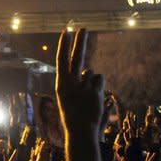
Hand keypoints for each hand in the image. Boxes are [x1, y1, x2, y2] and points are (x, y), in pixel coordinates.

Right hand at [56, 29, 104, 160]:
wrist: (81, 133)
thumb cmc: (75, 118)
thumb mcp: (72, 100)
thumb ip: (80, 83)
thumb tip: (90, 71)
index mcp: (61, 86)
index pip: (61, 61)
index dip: (64, 46)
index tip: (65, 32)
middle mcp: (69, 84)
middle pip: (76, 58)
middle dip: (79, 42)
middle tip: (83, 28)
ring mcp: (82, 87)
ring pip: (92, 73)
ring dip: (93, 83)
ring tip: (89, 98)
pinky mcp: (94, 90)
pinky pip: (100, 80)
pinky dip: (100, 87)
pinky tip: (95, 98)